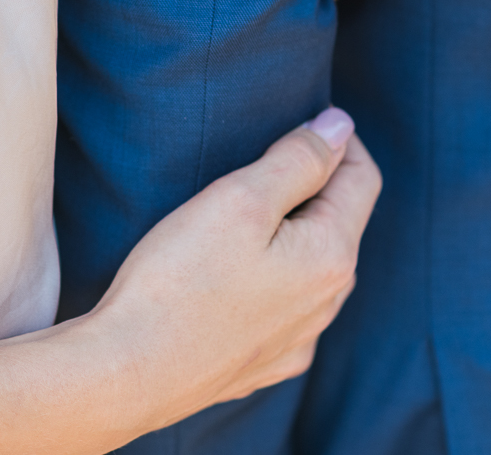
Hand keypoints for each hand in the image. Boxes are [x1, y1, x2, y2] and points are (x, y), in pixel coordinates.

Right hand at [81, 108, 381, 431]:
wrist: (127, 372)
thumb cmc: (178, 280)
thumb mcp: (238, 199)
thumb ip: (298, 159)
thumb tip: (338, 125)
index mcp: (331, 256)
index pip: (363, 178)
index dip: (337, 139)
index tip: (300, 118)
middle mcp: (327, 303)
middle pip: (339, 222)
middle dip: (313, 184)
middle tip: (262, 159)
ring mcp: (299, 340)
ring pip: (312, 266)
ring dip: (292, 232)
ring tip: (243, 213)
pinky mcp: (266, 362)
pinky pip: (286, 307)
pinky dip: (272, 277)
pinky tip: (234, 272)